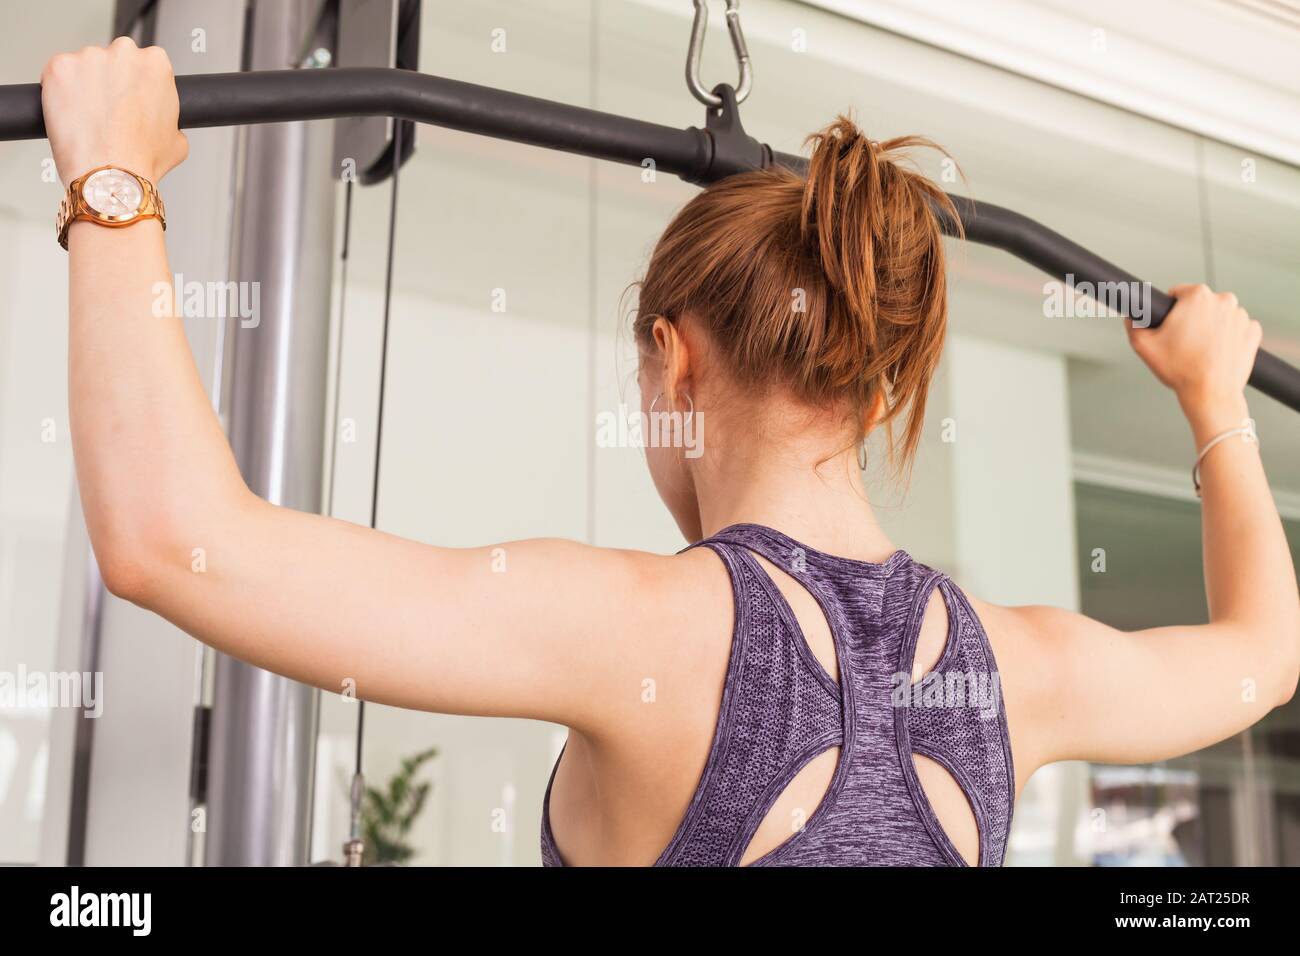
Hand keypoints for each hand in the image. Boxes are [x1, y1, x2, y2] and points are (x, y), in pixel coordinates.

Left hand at [41, 36, 187, 186]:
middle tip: (111, 111)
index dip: (138, 84)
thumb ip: (170, 118)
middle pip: (114, 59)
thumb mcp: (178, 140)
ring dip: (85, 86)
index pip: (146, 62)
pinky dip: (60, 91)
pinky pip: (57, 74)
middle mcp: (123, 53)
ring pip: (84, 66)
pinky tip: (71, 115)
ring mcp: (88, 58)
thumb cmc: (142, 160)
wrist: (110, 175)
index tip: (133, 99)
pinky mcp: (59, 68)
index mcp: (156, 64)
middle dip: (112, 80)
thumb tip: (160, 121)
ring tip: (89, 118)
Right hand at [1127, 283, 1261, 414]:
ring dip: (1211, 327)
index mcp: (1197, 296)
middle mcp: (1223, 300)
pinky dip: (1228, 337)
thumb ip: (1133, 325)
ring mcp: (1240, 316)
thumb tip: (1134, 317)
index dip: (1170, 310)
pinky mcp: (1252, 331)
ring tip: (1200, 350)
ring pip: (1219, 316)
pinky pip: (1237, 328)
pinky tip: (1216, 352)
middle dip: (1191, 318)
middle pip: (1200, 304)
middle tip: (1182, 342)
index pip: (1178, 292)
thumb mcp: (1143, 346)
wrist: (1211, 393)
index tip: (1170, 325)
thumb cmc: (1182, 370)